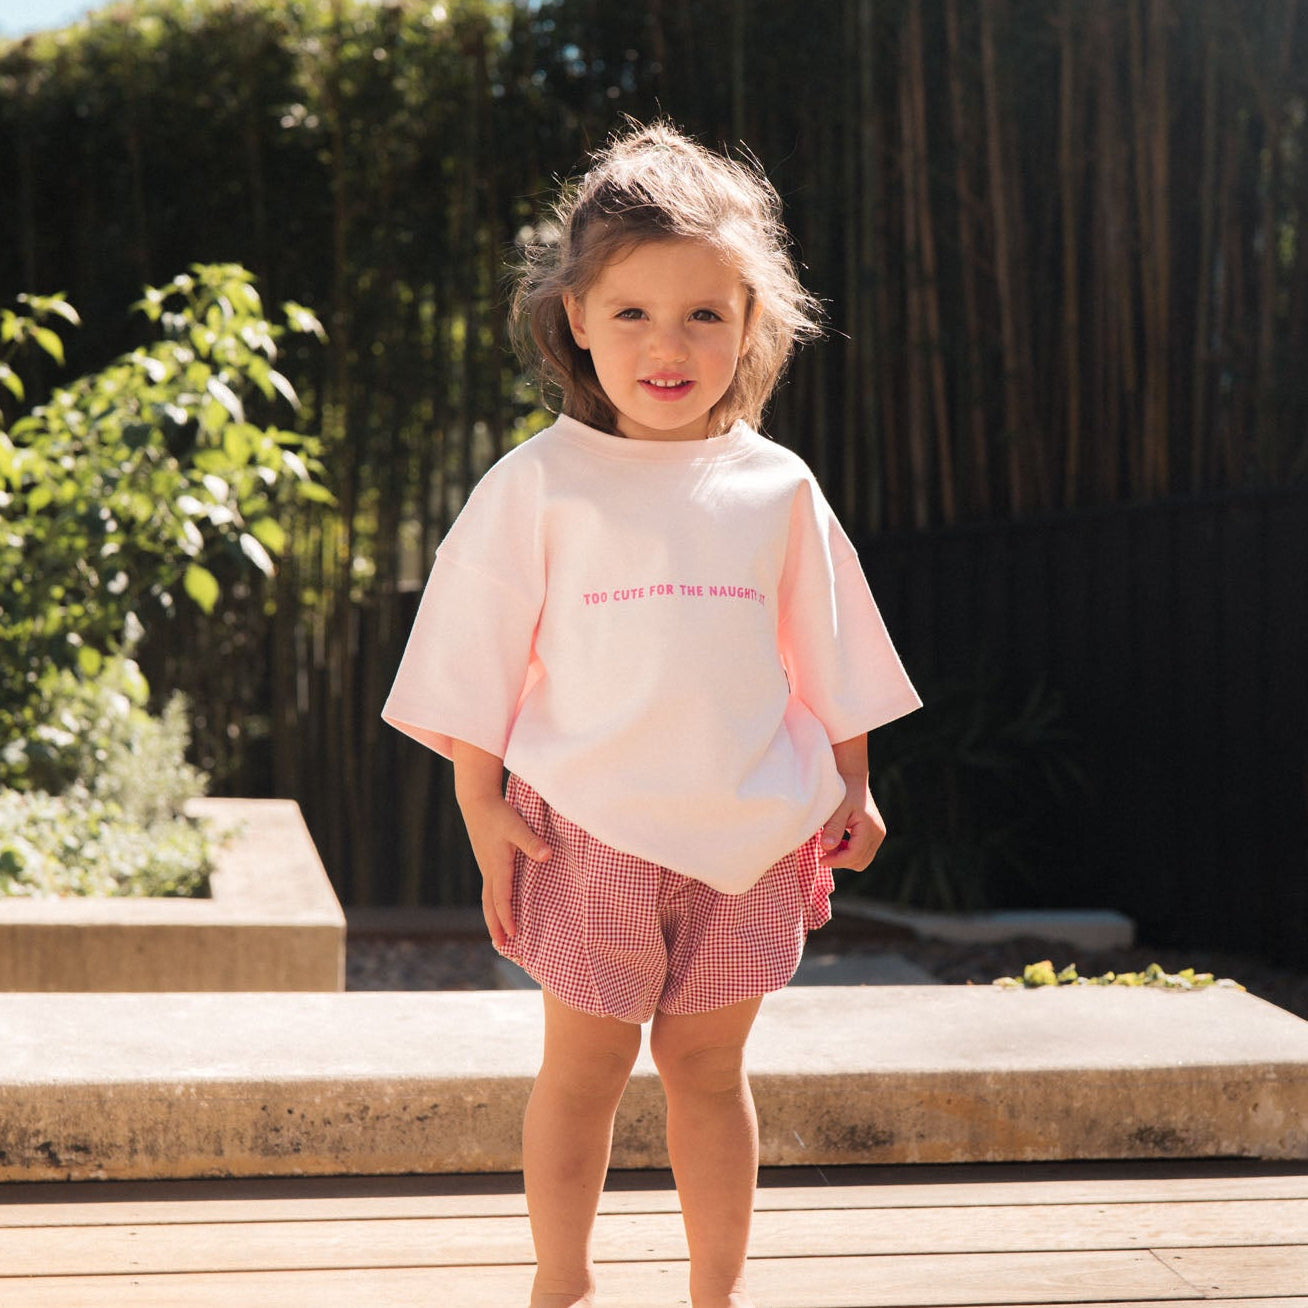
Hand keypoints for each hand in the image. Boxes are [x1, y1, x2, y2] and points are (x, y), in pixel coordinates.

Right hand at [451, 740, 549, 948]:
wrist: (476, 801)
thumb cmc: (498, 813)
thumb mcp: (517, 826)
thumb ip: (532, 842)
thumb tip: (547, 856)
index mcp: (497, 867)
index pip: (502, 899)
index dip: (508, 917)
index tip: (514, 934)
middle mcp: (489, 871)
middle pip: (490, 905)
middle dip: (496, 926)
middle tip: (502, 946)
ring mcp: (486, 867)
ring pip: (488, 898)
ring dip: (493, 917)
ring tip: (498, 934)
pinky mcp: (487, 861)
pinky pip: (490, 889)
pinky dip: (493, 903)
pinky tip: (499, 905)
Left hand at [820, 734, 885, 870]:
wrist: (854, 780)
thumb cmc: (844, 792)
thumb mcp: (836, 809)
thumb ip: (833, 828)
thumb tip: (827, 848)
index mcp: (870, 828)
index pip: (854, 855)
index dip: (836, 861)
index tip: (820, 859)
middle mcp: (878, 834)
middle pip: (859, 862)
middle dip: (841, 860)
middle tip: (824, 852)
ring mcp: (878, 835)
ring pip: (862, 860)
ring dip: (845, 857)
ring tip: (831, 845)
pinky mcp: (875, 835)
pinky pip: (863, 853)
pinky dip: (850, 853)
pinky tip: (838, 843)